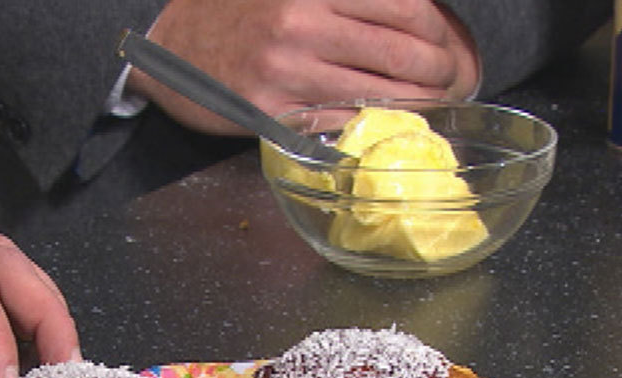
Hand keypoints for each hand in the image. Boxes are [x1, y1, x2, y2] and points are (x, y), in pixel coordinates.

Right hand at [130, 0, 480, 134]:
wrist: (167, 46)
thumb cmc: (233, 11)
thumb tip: (412, 11)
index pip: (403, 5)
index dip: (438, 30)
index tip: (449, 45)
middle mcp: (300, 23)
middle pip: (398, 51)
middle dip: (440, 72)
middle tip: (453, 81)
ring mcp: (284, 70)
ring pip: (375, 92)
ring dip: (416, 104)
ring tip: (435, 104)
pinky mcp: (270, 110)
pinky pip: (337, 119)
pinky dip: (369, 122)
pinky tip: (387, 122)